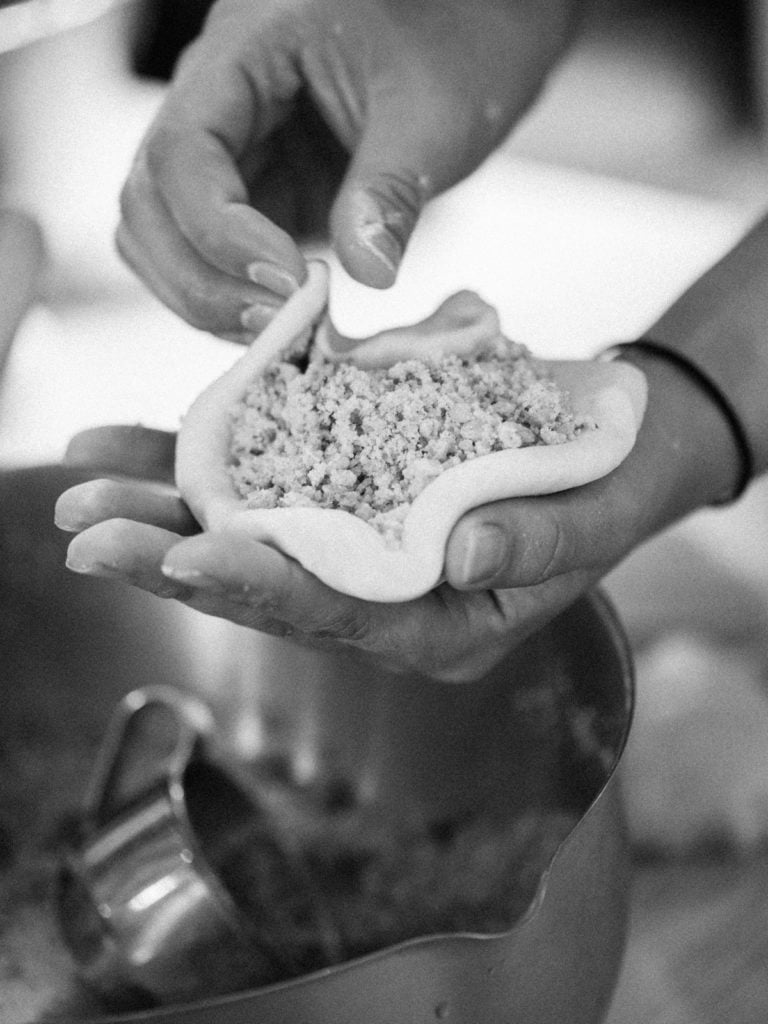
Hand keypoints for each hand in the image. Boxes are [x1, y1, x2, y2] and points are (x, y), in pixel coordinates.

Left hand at [54, 350, 740, 682]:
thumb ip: (537, 546)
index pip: (337, 617)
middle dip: (171, 557)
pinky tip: (134, 442)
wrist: (612, 446)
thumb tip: (462, 556)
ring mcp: (354, 543)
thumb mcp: (594, 520)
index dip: (262, 587)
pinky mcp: (342, 489)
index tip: (186, 554)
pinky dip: (203, 458)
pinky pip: (264, 479)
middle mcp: (379, 596)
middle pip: (265, 586)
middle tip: (84, 530)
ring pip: (247, 533)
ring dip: (163, 508)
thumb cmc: (609, 489)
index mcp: (437, 626)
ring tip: (80, 483)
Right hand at [117, 0, 581, 339]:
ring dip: (204, 297)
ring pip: (158, 237)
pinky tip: (282, 324)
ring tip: (280, 333)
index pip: (184, 150)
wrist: (465, 40)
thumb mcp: (434, 114)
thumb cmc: (453, 50)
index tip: (292, 281)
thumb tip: (368, 277)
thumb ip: (391, 190)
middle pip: (148, 202)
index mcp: (247, 50)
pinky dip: (227, 298)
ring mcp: (225, 151)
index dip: (221, 230)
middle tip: (278, 327)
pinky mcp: (248, 194)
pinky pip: (202, 255)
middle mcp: (214, 99)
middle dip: (201, 279)